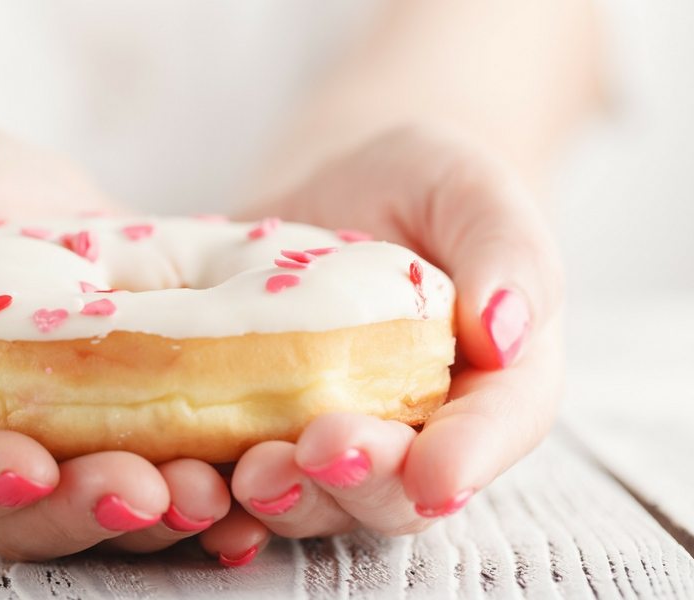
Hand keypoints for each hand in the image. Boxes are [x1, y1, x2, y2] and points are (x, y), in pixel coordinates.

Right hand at [0, 129, 231, 559]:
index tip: (28, 464)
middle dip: (86, 513)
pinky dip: (214, 500)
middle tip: (146, 490)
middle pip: (25, 517)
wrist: (25, 201)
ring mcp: (72, 447)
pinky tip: (252, 492)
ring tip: (213, 491)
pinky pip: (171, 479)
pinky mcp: (138, 430)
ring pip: (105, 516)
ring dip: (162, 518)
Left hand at [220, 124, 563, 541]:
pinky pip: (238, 477)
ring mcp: (330, 442)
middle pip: (397, 492)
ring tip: (251, 472)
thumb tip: (507, 332)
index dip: (465, 461)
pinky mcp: (259, 431)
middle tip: (321, 450)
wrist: (338, 187)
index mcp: (491, 387)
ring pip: (316, 501)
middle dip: (361, 483)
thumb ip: (506, 251)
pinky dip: (215, 488)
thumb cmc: (421, 186)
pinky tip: (186, 479)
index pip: (492, 435)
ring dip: (286, 498)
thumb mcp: (471, 191)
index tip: (432, 471)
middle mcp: (414, 435)